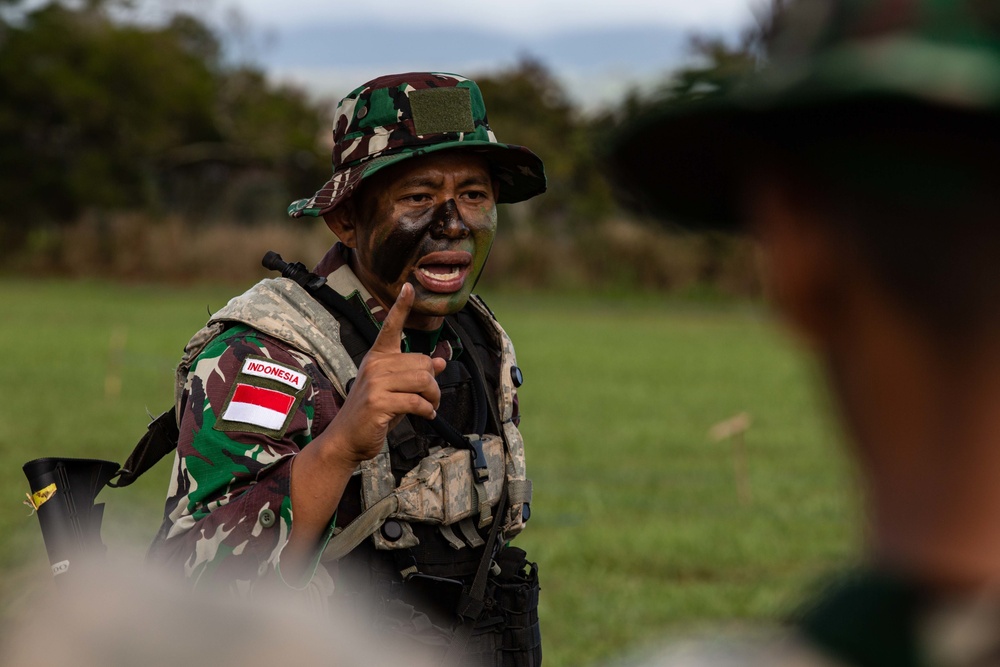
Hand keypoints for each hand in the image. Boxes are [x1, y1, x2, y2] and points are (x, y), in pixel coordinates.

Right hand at [323, 283, 446, 464]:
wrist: (347, 439)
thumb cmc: (373, 413)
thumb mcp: (395, 389)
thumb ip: (415, 374)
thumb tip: (441, 362)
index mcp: (377, 357)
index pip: (390, 327)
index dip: (401, 306)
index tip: (410, 286)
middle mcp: (375, 365)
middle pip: (422, 362)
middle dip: (434, 384)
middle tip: (432, 398)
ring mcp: (375, 383)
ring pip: (423, 381)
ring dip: (434, 398)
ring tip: (431, 407)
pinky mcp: (378, 402)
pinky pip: (416, 401)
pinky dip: (427, 410)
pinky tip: (426, 415)